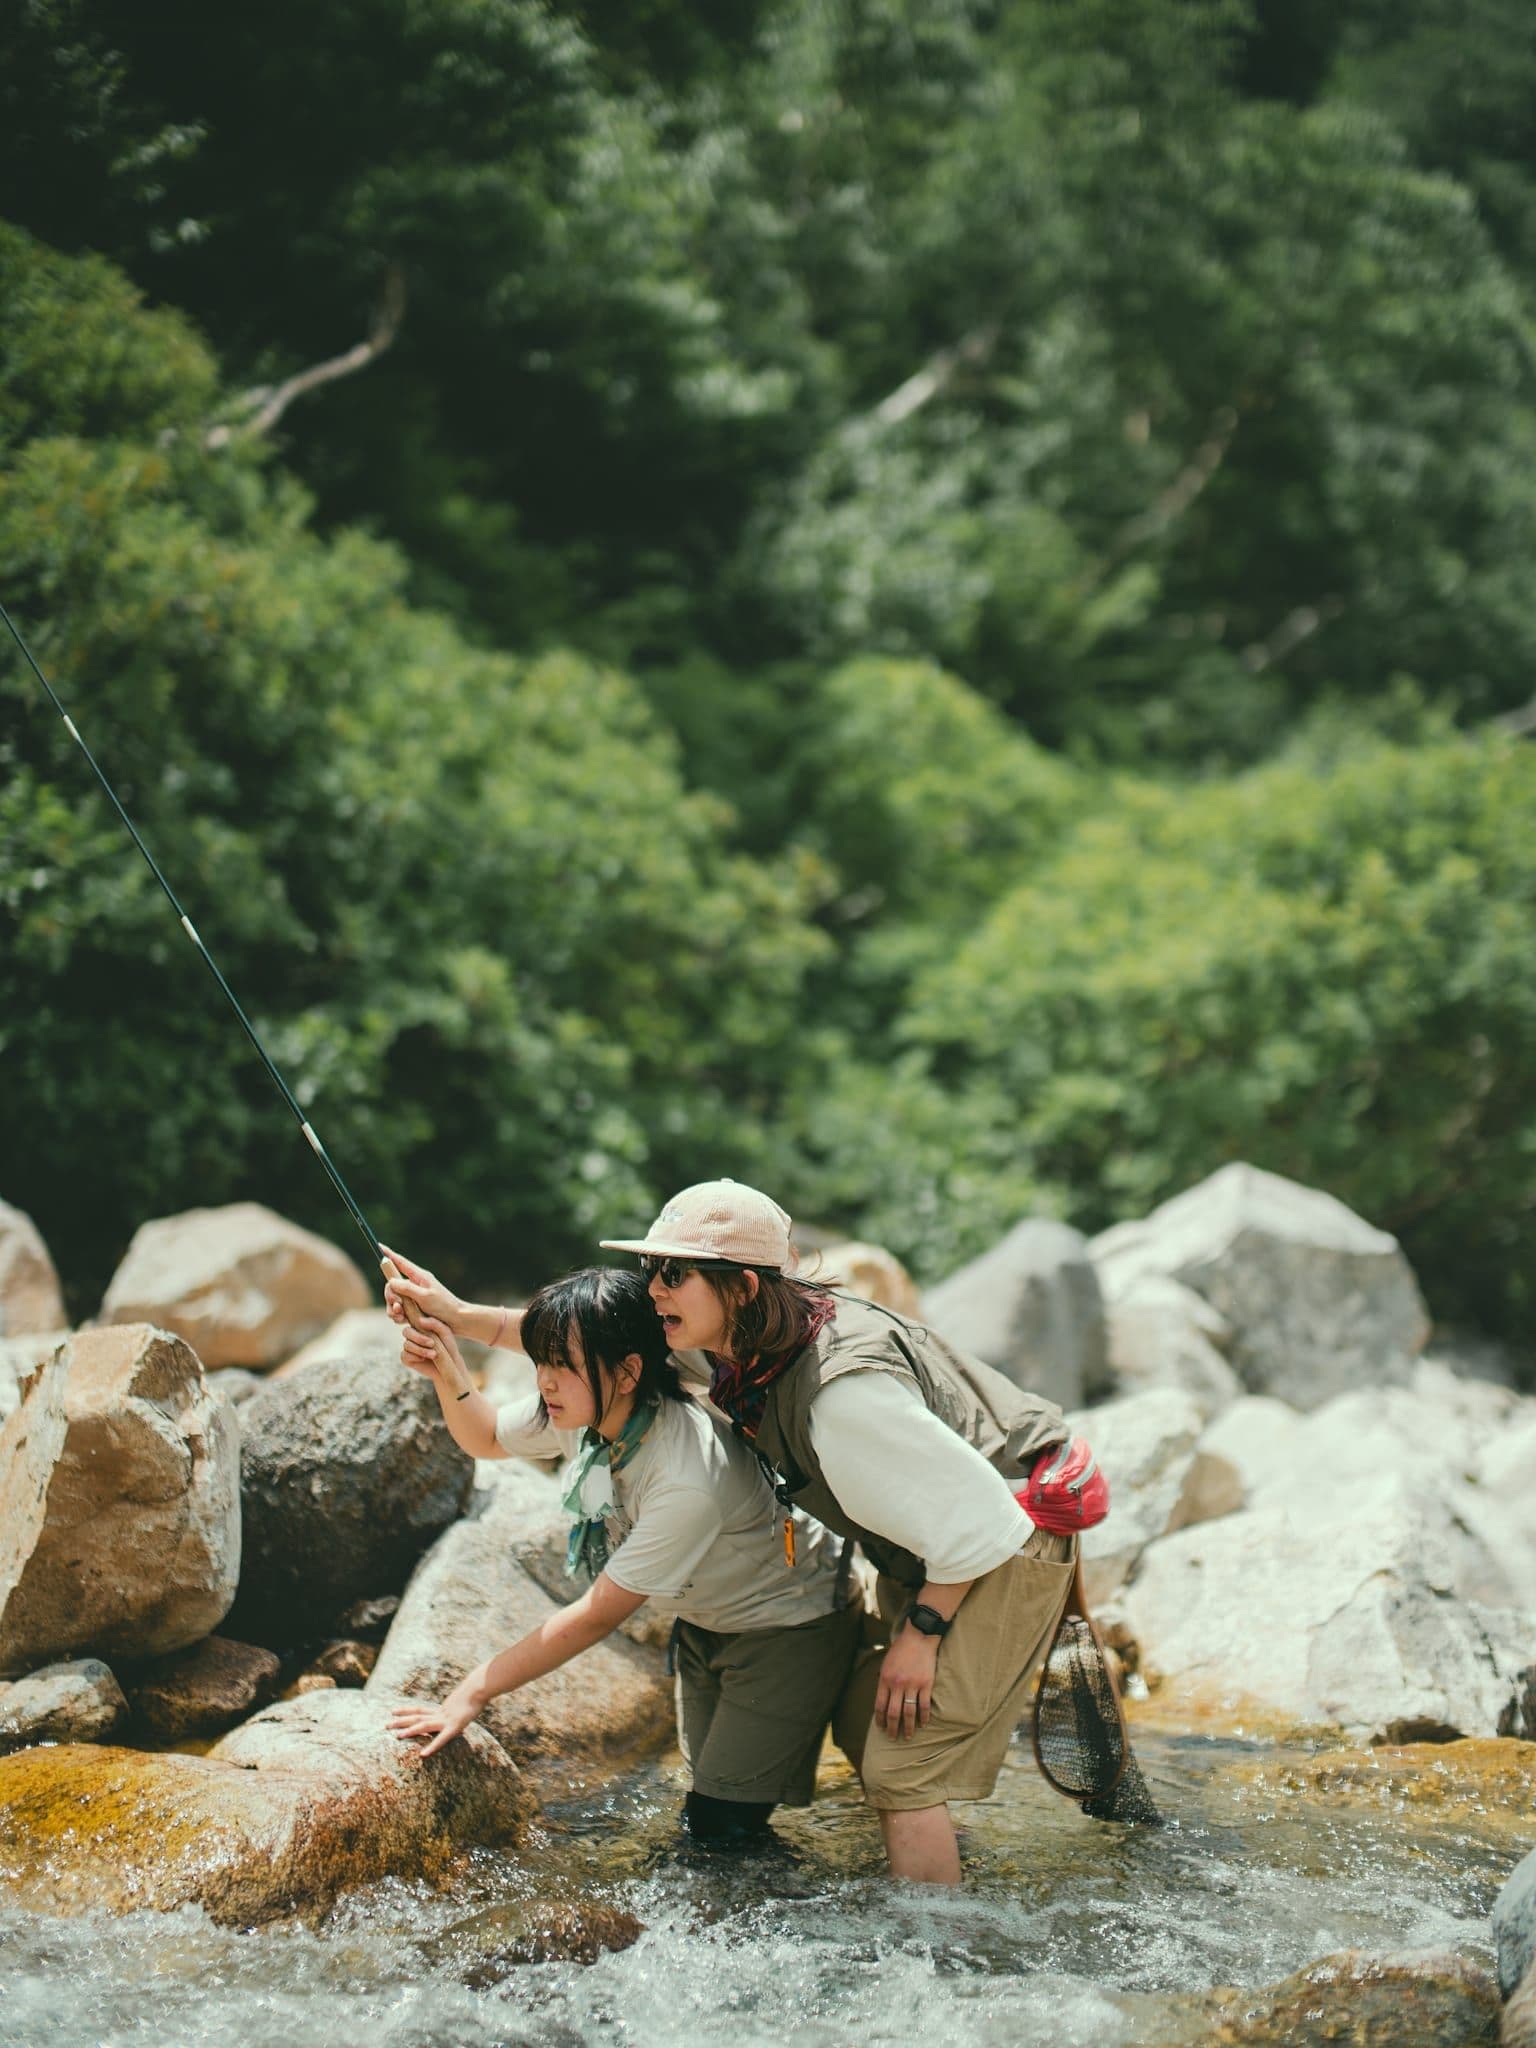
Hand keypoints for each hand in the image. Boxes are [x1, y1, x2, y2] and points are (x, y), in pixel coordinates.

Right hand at [381, 1246, 461, 1330]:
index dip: (389, 1254)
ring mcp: (413, 1297)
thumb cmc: (444, 1306)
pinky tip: (404, 1321)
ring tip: (401, 1317)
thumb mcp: (425, 1296)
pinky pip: (398, 1311)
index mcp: (419, 1276)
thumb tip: (391, 1281)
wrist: (456, 1321)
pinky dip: (398, 1316)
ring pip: (393, 1299)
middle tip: (397, 1306)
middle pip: (392, 1285)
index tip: (379, 1245)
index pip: (400, 1262)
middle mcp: (415, 1285)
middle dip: (390, 1296)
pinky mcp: (413, 1309)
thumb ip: (407, 1288)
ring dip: (393, 1309)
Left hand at [389, 1691, 478, 1758]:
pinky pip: (441, 1739)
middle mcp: (441, 1714)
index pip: (419, 1709)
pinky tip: (423, 1755)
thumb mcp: (465, 1699)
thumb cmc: (477, 1691)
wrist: (480, 1686)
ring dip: (410, 1731)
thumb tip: (459, 1707)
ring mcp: (446, 1720)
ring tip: (397, 1737)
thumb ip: (459, 1705)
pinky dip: (431, 1746)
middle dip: (400, 1721)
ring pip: (424, 1725)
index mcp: (442, 1709)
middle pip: (416, 1717)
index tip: (393, 1712)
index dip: (406, 1710)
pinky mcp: (455, 1727)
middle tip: (385, 1726)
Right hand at [399, 1312, 466, 1385]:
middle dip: (419, 1338)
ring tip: (433, 1354)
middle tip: (432, 1344)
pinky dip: (414, 1357)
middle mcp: (412, 1335)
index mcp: (420, 1326)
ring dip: (420, 1350)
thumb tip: (419, 1320)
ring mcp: (408, 1347)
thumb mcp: (444, 1332)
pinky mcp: (406, 1358)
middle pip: (406, 1332)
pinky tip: (423, 1359)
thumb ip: (434, 1323)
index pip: (411, 1320)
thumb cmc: (448, 1345)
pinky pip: (404, 1355)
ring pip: (406, 1345)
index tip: (428, 1329)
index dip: (413, 1322)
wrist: (449, 1365)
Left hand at [874, 1625, 938, 1739]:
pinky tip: (923, 1724)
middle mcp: (897, 1684)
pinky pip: (924, 1705)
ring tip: (907, 1736)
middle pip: (893, 1713)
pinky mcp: (926, 1684)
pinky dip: (924, 1717)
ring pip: (909, 1713)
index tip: (880, 1728)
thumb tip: (881, 1698)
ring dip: (907, 1727)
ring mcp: (912, 1685)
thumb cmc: (901, 1649)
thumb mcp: (886, 1663)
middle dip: (891, 1728)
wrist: (919, 1636)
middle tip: (892, 1738)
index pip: (879, 1705)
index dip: (879, 1719)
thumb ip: (883, 1680)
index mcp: (885, 1679)